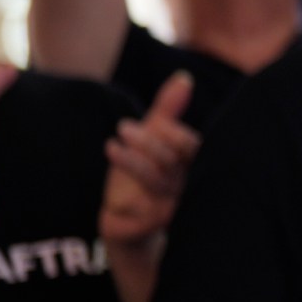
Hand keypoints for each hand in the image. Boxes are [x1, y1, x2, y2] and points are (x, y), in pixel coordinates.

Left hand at [100, 71, 198, 253]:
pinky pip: (137, 206)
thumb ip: (168, 110)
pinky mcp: (150, 223)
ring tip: (112, 145)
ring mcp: (170, 205)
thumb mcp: (151, 140)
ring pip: (155, 181)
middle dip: (149, 142)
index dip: (172, 134)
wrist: (124, 220)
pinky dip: (121, 194)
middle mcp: (185, 184)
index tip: (154, 122)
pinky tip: (111, 182)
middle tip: (124, 127)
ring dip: (132, 161)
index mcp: (190, 163)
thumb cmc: (142, 175)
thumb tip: (183, 77)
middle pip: (173, 161)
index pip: (190, 146)